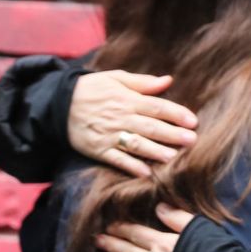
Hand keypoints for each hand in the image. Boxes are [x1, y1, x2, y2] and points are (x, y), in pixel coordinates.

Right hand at [69, 71, 197, 176]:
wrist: (57, 104)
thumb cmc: (92, 89)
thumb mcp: (115, 78)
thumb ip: (143, 82)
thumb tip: (168, 80)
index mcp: (127, 100)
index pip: (157, 107)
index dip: (176, 114)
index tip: (193, 121)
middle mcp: (120, 118)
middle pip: (151, 127)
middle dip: (172, 134)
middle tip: (192, 140)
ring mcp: (108, 135)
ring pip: (136, 144)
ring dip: (155, 151)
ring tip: (173, 157)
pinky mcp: (98, 149)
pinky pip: (116, 159)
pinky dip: (131, 166)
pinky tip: (146, 173)